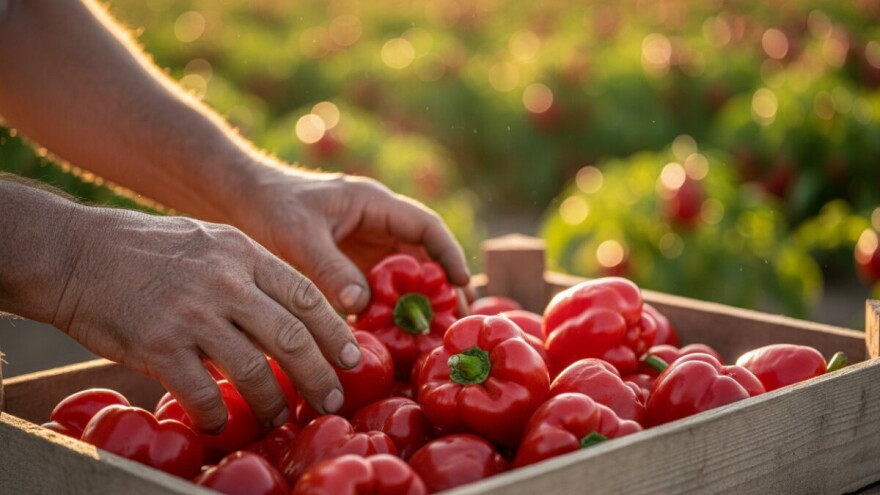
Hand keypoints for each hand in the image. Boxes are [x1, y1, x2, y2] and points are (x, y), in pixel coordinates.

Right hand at [52, 206, 359, 432]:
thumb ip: (250, 271)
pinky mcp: (158, 345)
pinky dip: (216, 414)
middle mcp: (224, 281)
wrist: (76, 253)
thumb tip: (292, 312)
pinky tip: (218, 422)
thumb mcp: (210, 241)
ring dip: (271, 403)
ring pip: (253, 371)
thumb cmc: (146, 249)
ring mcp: (191, 313)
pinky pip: (201, 392)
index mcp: (242, 253)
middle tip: (331, 400)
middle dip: (318, 375)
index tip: (352, 359)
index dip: (335, 332)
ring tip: (277, 418)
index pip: (305, 296)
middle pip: (290, 337)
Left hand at [232, 166, 471, 314]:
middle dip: (444, 287)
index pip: (425, 227)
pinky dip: (388, 312)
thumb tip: (361, 305)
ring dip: (419, 304)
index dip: (448, 254)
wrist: (240, 201)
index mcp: (374, 204)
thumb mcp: (299, 236)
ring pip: (404, 277)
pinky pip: (378, 291)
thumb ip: (329, 268)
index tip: (461, 284)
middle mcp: (377, 226)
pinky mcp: (350, 268)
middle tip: (457, 321)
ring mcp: (365, 248)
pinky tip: (393, 339)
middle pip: (424, 256)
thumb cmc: (271, 206)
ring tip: (435, 336)